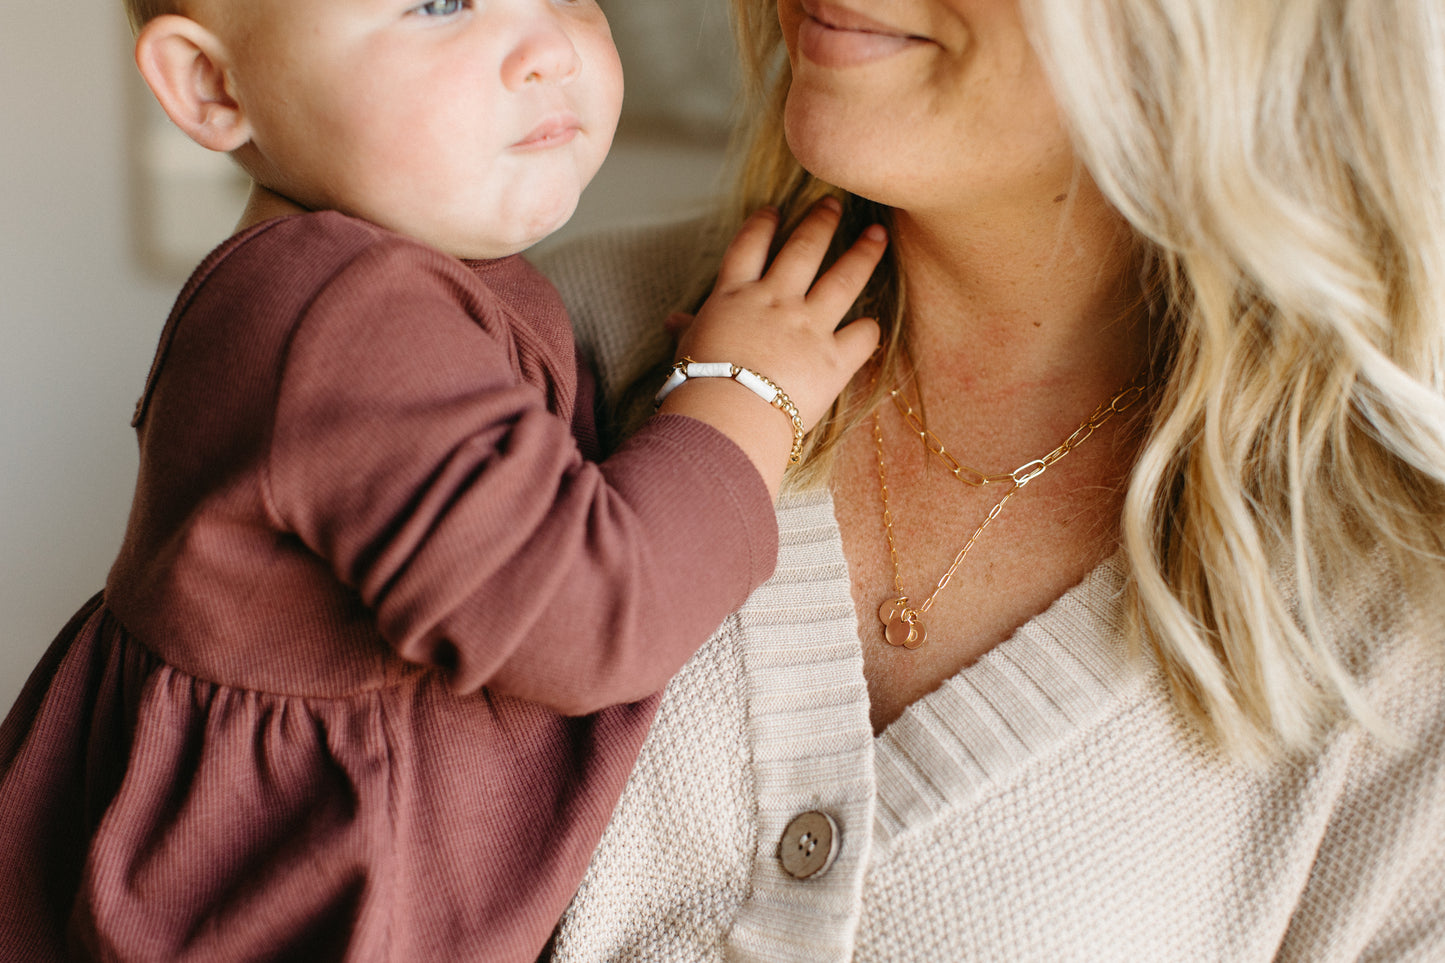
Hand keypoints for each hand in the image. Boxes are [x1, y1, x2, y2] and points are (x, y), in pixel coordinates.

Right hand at [675, 198, 886, 430]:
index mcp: (736, 296)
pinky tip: (872, 326)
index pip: (751, 246)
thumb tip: (673, 321)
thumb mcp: (687, 348)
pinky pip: (863, 336)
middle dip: (821, 221)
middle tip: (834, 203)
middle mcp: (776, 301)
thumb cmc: (697, 385)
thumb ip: (688, 329)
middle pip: (804, 248)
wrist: (726, 416)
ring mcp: (809, 327)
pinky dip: (869, 330)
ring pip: (844, 278)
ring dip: (863, 254)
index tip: (776, 209)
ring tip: (878, 235)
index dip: (764, 223)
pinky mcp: (833, 360)